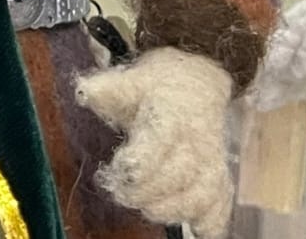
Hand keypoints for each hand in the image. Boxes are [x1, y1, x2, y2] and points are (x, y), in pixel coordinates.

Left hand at [77, 46, 235, 235]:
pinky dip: (212, 221)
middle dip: (148, 190)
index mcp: (171, 113)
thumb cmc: (154, 87)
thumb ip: (107, 89)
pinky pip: (221, 205)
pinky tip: (197, 230)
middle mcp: (196, 141)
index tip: (121, 170)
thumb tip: (84, 91)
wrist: (196, 84)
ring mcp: (211, 162)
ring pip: (201, 195)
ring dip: (174, 209)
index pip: (161, 138)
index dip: (142, 160)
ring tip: (147, 209)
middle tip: (121, 193)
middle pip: (178, 174)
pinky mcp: (219, 178)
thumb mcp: (129, 80)